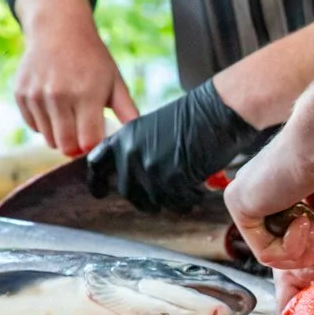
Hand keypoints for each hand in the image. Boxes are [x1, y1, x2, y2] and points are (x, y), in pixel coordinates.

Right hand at [14, 10, 137, 156]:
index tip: (98, 140)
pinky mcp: (20, 95)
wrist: (58, 29)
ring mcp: (36, 95)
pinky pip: (34, 127)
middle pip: (66, 146)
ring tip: (71, 116)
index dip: (94, 148)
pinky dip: (45, 124)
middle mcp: (58, 96)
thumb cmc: (92, 58)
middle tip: (85, 133)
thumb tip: (137, 137)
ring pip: (49, 139)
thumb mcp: (115, 82)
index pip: (88, 142)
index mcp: (86, 94)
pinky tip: (54, 107)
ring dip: (61, 135)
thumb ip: (127, 111)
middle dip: (78, 147)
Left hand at [86, 80, 267, 213]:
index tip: (100, 193)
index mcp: (124, 138)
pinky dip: (190, 200)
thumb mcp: (153, 130)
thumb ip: (139, 151)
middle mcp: (131, 153)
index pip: (97, 164)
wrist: (217, 111)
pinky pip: (178, 203)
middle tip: (162, 201)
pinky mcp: (172, 180)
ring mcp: (151, 168)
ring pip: (156, 201)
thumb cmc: (194, 118)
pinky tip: (200, 191)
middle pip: (129, 192)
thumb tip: (138, 179)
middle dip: (146, 201)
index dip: (96, 182)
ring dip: (174, 201)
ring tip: (190, 192)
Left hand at [223, 119, 313, 271]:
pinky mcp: (238, 202)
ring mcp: (251, 196)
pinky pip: (263, 250)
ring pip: (274, 253)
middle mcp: (269, 190)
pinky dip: (290, 249)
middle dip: (312, 262)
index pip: (299, 231)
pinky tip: (305, 222)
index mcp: (294, 185)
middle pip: (284, 247)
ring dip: (304, 253)